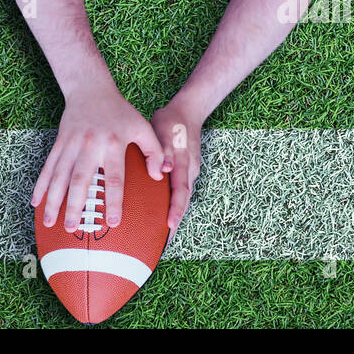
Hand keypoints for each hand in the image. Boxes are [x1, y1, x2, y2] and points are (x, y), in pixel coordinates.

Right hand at [32, 83, 164, 232]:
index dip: (114, 201)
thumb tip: (160, 176)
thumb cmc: (120, 112)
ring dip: (53, 200)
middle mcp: (90, 146)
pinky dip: (40, 185)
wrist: (91, 89)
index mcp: (113, 144)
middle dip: (75, 206)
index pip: (114, 177)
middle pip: (81, 180)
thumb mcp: (142, 127)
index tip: (114, 222)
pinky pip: (47, 167)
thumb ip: (155, 151)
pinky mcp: (59, 143)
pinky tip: (35, 202)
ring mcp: (71, 145)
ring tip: (49, 222)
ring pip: (59, 176)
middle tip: (73, 228)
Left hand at [150, 101, 202, 240]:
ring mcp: (190, 171)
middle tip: (164, 242)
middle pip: (184, 201)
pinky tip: (166, 212)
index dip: (175, 211)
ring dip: (176, 214)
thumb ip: (164, 151)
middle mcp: (190, 171)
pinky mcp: (186, 170)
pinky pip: (182, 191)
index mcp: (183, 164)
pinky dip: (176, 204)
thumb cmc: (171, 121)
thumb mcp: (163, 131)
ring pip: (183, 197)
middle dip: (175, 221)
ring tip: (164, 235)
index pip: (180, 193)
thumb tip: (165, 169)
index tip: (169, 227)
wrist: (189, 110)